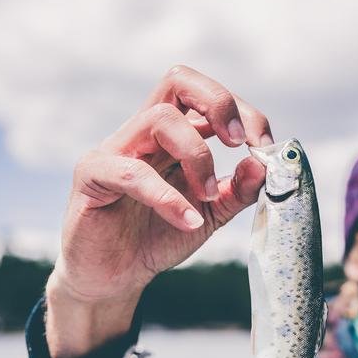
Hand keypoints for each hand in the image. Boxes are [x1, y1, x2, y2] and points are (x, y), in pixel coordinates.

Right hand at [45, 66, 270, 357]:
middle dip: (218, 104)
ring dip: (197, 155)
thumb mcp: (211, 215)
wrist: (115, 276)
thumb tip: (264, 166)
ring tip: (209, 198)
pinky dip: (167, 197)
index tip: (264, 146)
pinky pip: (131, 171)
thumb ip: (238, 192)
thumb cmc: (157, 238)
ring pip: (159, 119)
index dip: (242, 111)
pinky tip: (188, 221)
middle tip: (239, 143)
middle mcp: (144, 133)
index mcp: (174, 135)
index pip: (206, 96)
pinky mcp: (92, 175)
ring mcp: (116, 148)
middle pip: (178, 81)